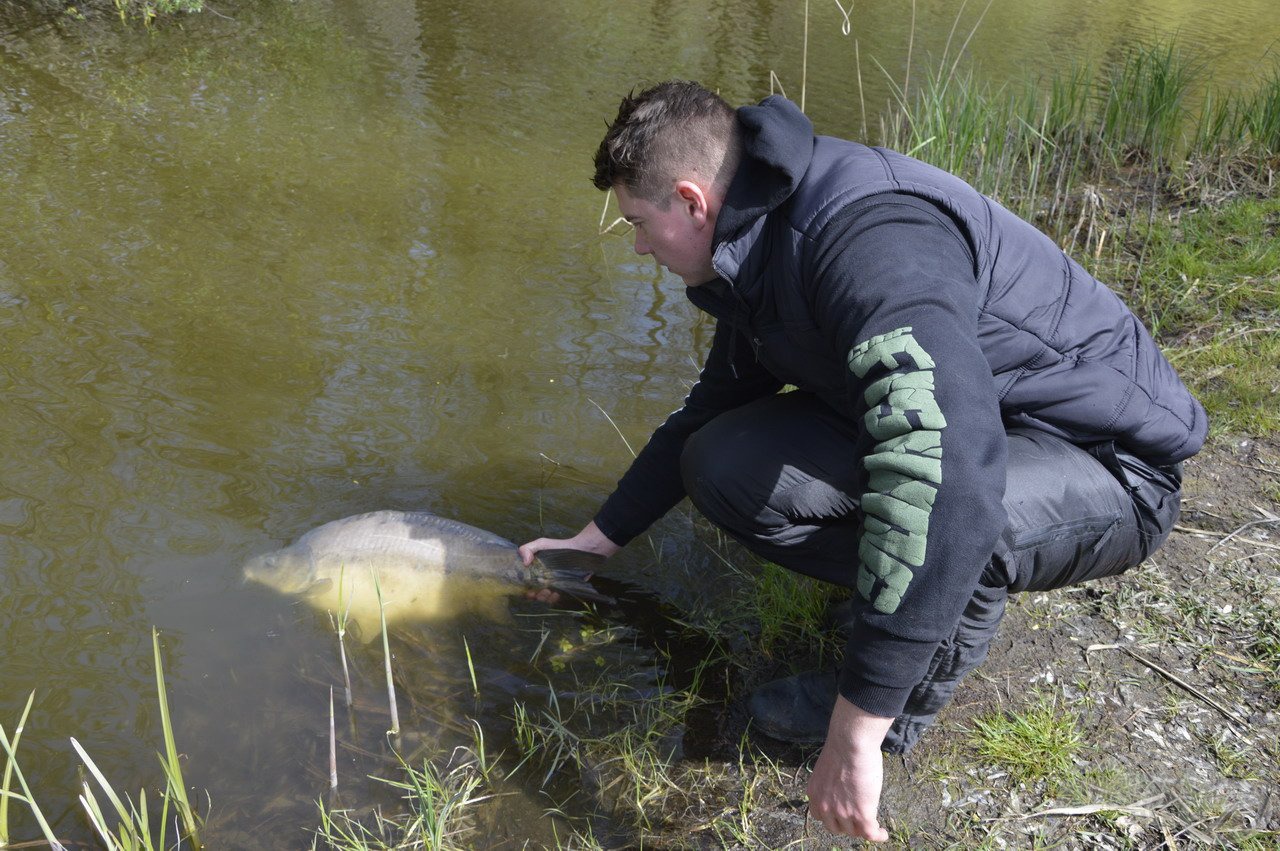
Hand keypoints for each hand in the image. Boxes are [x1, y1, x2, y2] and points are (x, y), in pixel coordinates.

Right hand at [518, 521, 619, 602]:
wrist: (581, 551)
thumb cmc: (560, 547)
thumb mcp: (542, 544)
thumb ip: (527, 548)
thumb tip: (524, 563)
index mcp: (535, 572)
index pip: (525, 585)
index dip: (524, 590)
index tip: (527, 590)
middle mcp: (542, 581)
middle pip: (534, 595)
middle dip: (535, 595)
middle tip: (540, 590)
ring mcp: (553, 586)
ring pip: (545, 598)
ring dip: (544, 598)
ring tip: (548, 591)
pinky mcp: (564, 590)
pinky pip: (557, 600)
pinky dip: (554, 599)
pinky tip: (556, 594)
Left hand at [806, 695, 892, 841]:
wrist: (851, 743)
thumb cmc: (842, 748)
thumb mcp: (828, 770)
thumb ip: (831, 784)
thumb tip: (842, 787)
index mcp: (815, 794)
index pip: (821, 817)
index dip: (833, 818)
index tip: (842, 815)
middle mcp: (825, 807)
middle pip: (837, 827)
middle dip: (848, 825)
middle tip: (859, 819)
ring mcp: (843, 812)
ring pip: (854, 831)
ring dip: (864, 830)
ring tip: (874, 827)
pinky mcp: (861, 813)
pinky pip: (870, 833)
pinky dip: (877, 835)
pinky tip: (883, 833)